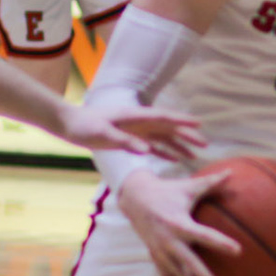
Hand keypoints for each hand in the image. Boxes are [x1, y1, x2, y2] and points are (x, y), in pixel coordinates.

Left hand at [58, 103, 206, 160]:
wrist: (69, 124)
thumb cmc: (83, 126)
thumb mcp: (102, 134)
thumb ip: (124, 141)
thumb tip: (146, 149)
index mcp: (134, 116)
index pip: (163, 118)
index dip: (181, 121)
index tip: (199, 124)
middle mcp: (139, 121)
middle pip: (168, 127)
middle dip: (187, 134)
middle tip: (205, 144)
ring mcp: (136, 130)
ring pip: (163, 137)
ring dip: (179, 144)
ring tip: (196, 154)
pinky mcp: (130, 139)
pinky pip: (153, 146)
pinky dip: (165, 151)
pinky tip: (176, 159)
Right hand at [117, 168, 241, 275]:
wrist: (134, 199)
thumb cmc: (168, 191)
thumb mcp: (188, 187)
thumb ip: (211, 183)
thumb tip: (233, 173)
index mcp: (178, 223)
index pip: (202, 235)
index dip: (219, 243)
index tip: (238, 250)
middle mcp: (168, 240)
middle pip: (187, 262)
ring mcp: (160, 251)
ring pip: (176, 275)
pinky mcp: (155, 257)